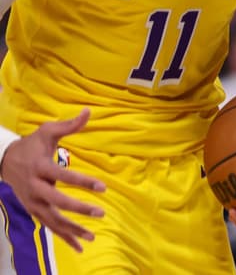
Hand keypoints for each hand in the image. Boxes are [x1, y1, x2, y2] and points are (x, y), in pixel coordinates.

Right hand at [1, 109, 105, 251]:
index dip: (83, 182)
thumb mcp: (48, 131)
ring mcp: (33, 202)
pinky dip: (64, 237)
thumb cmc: (33, 144)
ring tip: (92, 237)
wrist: (5, 161)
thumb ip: (70, 125)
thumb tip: (89, 111)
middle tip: (100, 213)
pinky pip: (50, 226)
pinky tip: (80, 246)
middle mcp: (35, 187)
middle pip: (57, 202)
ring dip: (72, 229)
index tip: (103, 187)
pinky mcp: (34, 210)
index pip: (64, 176)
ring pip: (52, 219)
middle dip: (78, 209)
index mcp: (40, 167)